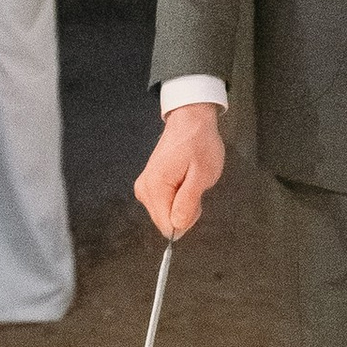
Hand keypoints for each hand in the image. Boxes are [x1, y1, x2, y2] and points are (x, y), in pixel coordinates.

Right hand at [134, 102, 225, 236]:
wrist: (190, 119)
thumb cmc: (199, 143)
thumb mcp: (202, 174)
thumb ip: (188, 203)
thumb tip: (176, 228)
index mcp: (155, 188)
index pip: (168, 227)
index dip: (188, 218)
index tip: (196, 198)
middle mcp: (143, 190)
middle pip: (165, 221)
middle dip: (185, 211)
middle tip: (195, 186)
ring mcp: (144, 187)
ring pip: (166, 214)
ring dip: (182, 203)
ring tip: (190, 179)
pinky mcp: (148, 184)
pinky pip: (164, 204)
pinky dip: (178, 197)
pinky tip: (183, 179)